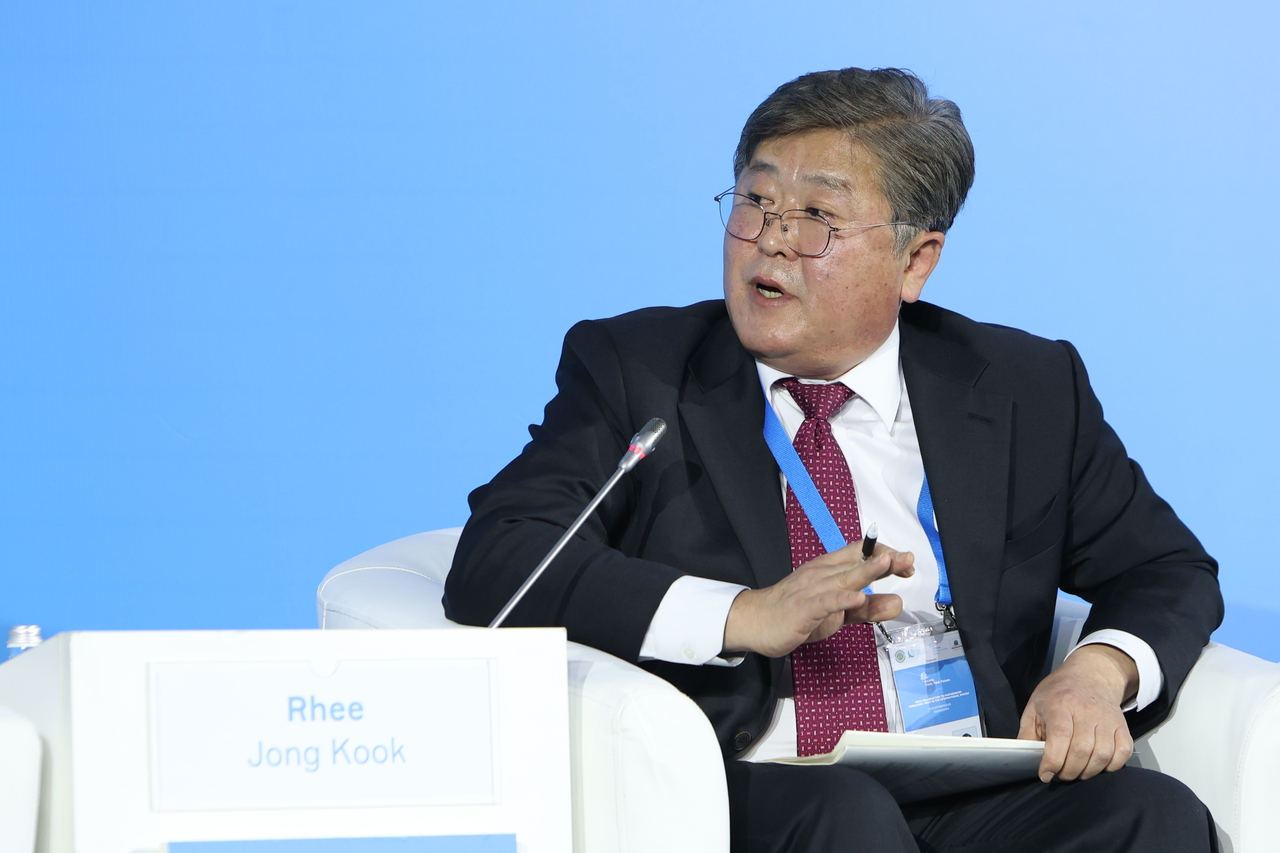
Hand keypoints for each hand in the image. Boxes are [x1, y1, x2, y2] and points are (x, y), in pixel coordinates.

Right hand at [722, 541, 913, 657]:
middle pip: (856, 562)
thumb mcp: (839, 612)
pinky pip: (824, 602)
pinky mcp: (803, 609)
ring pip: (843, 578)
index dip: (886, 556)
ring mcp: (812, 590)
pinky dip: (841, 600)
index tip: (906, 565)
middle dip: (884, 560)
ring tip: (886, 564)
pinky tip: (855, 598)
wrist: (755, 621)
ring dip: (866, 571)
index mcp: (829, 570)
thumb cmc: (795, 613)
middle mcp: (822, 574)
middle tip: (907, 560)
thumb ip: (868, 608)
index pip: (861, 554)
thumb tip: (896, 602)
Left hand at [1018, 643, 1137, 782]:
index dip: (1052, 761)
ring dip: (1088, 772)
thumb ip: (1027, 732)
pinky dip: (1111, 766)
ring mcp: (1106, 719)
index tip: (1045, 774)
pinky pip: (1122, 753)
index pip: (1060, 736)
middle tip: (1060, 775)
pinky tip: (1097, 765)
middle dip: (1068, 771)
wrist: (1091, 675)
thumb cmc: (1059, 692)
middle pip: (1081, 750)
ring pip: (1102, 755)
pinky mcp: (1122, 726)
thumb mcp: (1035, 706)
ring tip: (1076, 771)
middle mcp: (1086, 711)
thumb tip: (1024, 758)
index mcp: (1060, 704)